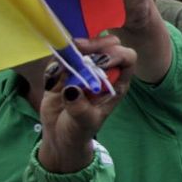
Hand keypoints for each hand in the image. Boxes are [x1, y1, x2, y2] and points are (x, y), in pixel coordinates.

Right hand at [37, 35, 135, 173]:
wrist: (60, 136)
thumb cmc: (79, 130)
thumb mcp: (84, 122)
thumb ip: (80, 108)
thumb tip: (72, 89)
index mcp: (116, 82)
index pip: (126, 58)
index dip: (117, 55)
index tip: (101, 62)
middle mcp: (102, 72)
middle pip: (106, 47)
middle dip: (96, 44)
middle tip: (81, 47)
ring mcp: (82, 70)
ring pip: (84, 48)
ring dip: (76, 47)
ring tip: (69, 51)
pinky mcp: (62, 72)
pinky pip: (61, 58)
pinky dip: (59, 58)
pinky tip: (55, 68)